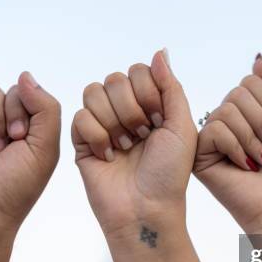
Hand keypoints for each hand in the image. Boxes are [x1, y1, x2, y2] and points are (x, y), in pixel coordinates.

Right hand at [72, 50, 196, 234]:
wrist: (146, 209)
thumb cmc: (169, 174)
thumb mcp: (182, 127)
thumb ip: (171, 87)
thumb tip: (160, 53)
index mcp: (150, 106)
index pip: (138, 72)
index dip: (147, 93)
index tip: (159, 121)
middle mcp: (126, 112)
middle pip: (114, 79)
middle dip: (131, 109)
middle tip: (142, 137)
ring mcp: (103, 126)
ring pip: (93, 93)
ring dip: (113, 121)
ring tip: (126, 147)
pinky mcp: (82, 142)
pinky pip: (79, 117)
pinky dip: (96, 136)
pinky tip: (108, 156)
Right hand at [194, 54, 261, 232]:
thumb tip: (258, 60)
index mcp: (243, 111)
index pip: (250, 82)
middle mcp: (223, 120)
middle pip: (238, 94)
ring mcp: (210, 136)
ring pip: (227, 111)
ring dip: (253, 139)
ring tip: (260, 161)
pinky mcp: (200, 152)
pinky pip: (216, 130)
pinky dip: (237, 148)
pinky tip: (243, 166)